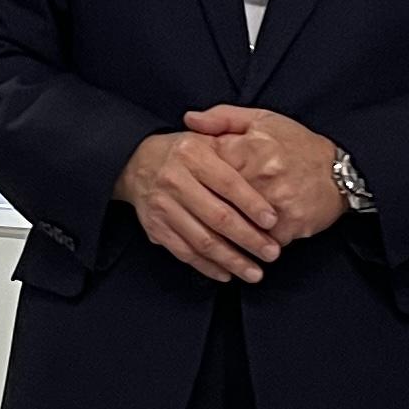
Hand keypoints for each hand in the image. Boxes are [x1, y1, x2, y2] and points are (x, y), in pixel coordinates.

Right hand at [116, 128, 285, 282]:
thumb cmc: (183, 152)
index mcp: (192, 155)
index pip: (228, 183)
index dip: (252, 204)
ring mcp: (163, 207)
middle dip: (248, 239)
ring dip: (231, 260)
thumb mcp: (205, 134)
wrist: (136, 164)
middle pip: (218, 217)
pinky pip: (184, 253)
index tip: (273, 222)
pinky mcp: (155, 228)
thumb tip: (263, 164)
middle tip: (272, 253)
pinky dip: (207, 267)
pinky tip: (227, 274)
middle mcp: (175, 181)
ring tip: (255, 272)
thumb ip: (231, 139)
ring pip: (202, 241)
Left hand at [181, 105, 347, 243]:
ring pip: (236, 226)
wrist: (340, 173)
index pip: (208, 168)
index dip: (196, 178)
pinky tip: (240, 247)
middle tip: (193, 215)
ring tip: (212, 236)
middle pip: (218, 201)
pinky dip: (248, 246)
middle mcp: (262, 175)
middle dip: (204, 210)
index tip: (190, 185)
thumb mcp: (262, 120)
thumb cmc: (298, 145)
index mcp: (251, 148)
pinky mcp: (288, 226)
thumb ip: (222, 118)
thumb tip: (189, 120)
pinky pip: (259, 241)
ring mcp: (276, 203)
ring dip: (223, 234)